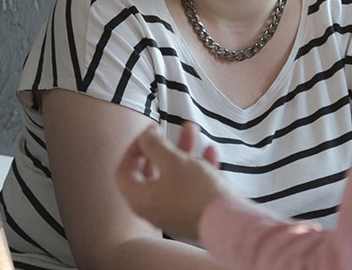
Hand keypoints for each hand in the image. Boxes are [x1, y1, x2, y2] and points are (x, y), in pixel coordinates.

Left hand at [114, 122, 233, 242]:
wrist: (227, 221)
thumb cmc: (195, 192)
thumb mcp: (173, 161)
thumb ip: (154, 145)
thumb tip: (145, 136)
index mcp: (140, 198)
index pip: (124, 170)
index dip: (135, 147)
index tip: (150, 132)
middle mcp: (152, 208)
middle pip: (151, 172)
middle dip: (163, 147)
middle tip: (170, 130)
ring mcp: (173, 211)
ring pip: (173, 176)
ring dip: (183, 152)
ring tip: (194, 131)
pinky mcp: (193, 212)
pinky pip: (190, 186)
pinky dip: (198, 168)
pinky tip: (210, 152)